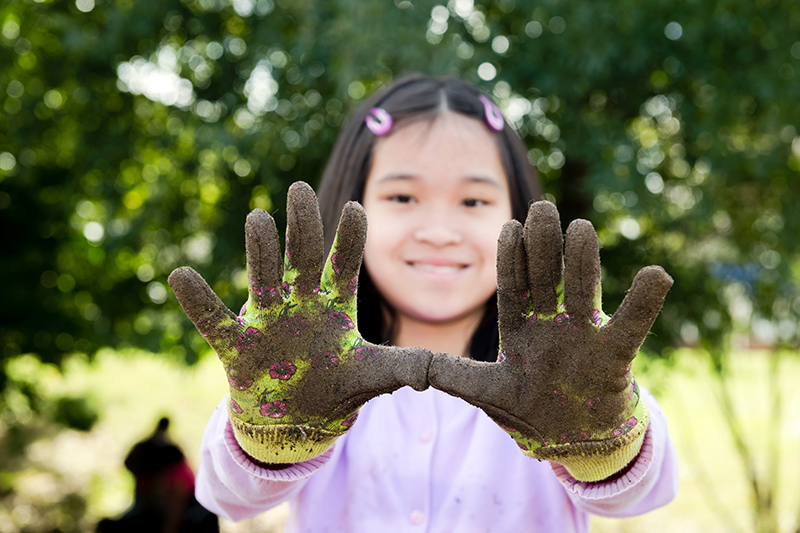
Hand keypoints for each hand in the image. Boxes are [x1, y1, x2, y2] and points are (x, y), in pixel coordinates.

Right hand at [169, 182, 430, 463]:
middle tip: (300, 188)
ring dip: (259, 250)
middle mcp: (300, 302)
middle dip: (302, 225)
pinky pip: (214, 318)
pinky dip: (197, 300)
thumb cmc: (337, 385)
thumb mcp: (374, 375)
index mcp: (334, 303)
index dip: (349, 238)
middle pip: (301, 256)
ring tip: (258, 218)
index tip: (358, 207)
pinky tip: (181, 274)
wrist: (297, 417)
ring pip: (262, 276)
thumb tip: (433, 371)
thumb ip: (404, 367)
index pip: (344, 263)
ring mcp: (267, 319)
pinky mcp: (238, 344)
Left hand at [428, 201, 671, 480]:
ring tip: (581, 227)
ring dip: (582, 261)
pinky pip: (631, 326)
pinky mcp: (613, 357)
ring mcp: (582, 337)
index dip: (511, 258)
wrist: (569, 443)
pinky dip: (644, 302)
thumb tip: (410, 365)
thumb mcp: (484, 392)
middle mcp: (551, 325)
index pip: (513, 286)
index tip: (508, 225)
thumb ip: (450, 375)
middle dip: (543, 245)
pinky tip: (657, 274)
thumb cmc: (525, 410)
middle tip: (542, 207)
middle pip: (546, 278)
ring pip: (582, 291)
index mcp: (519, 329)